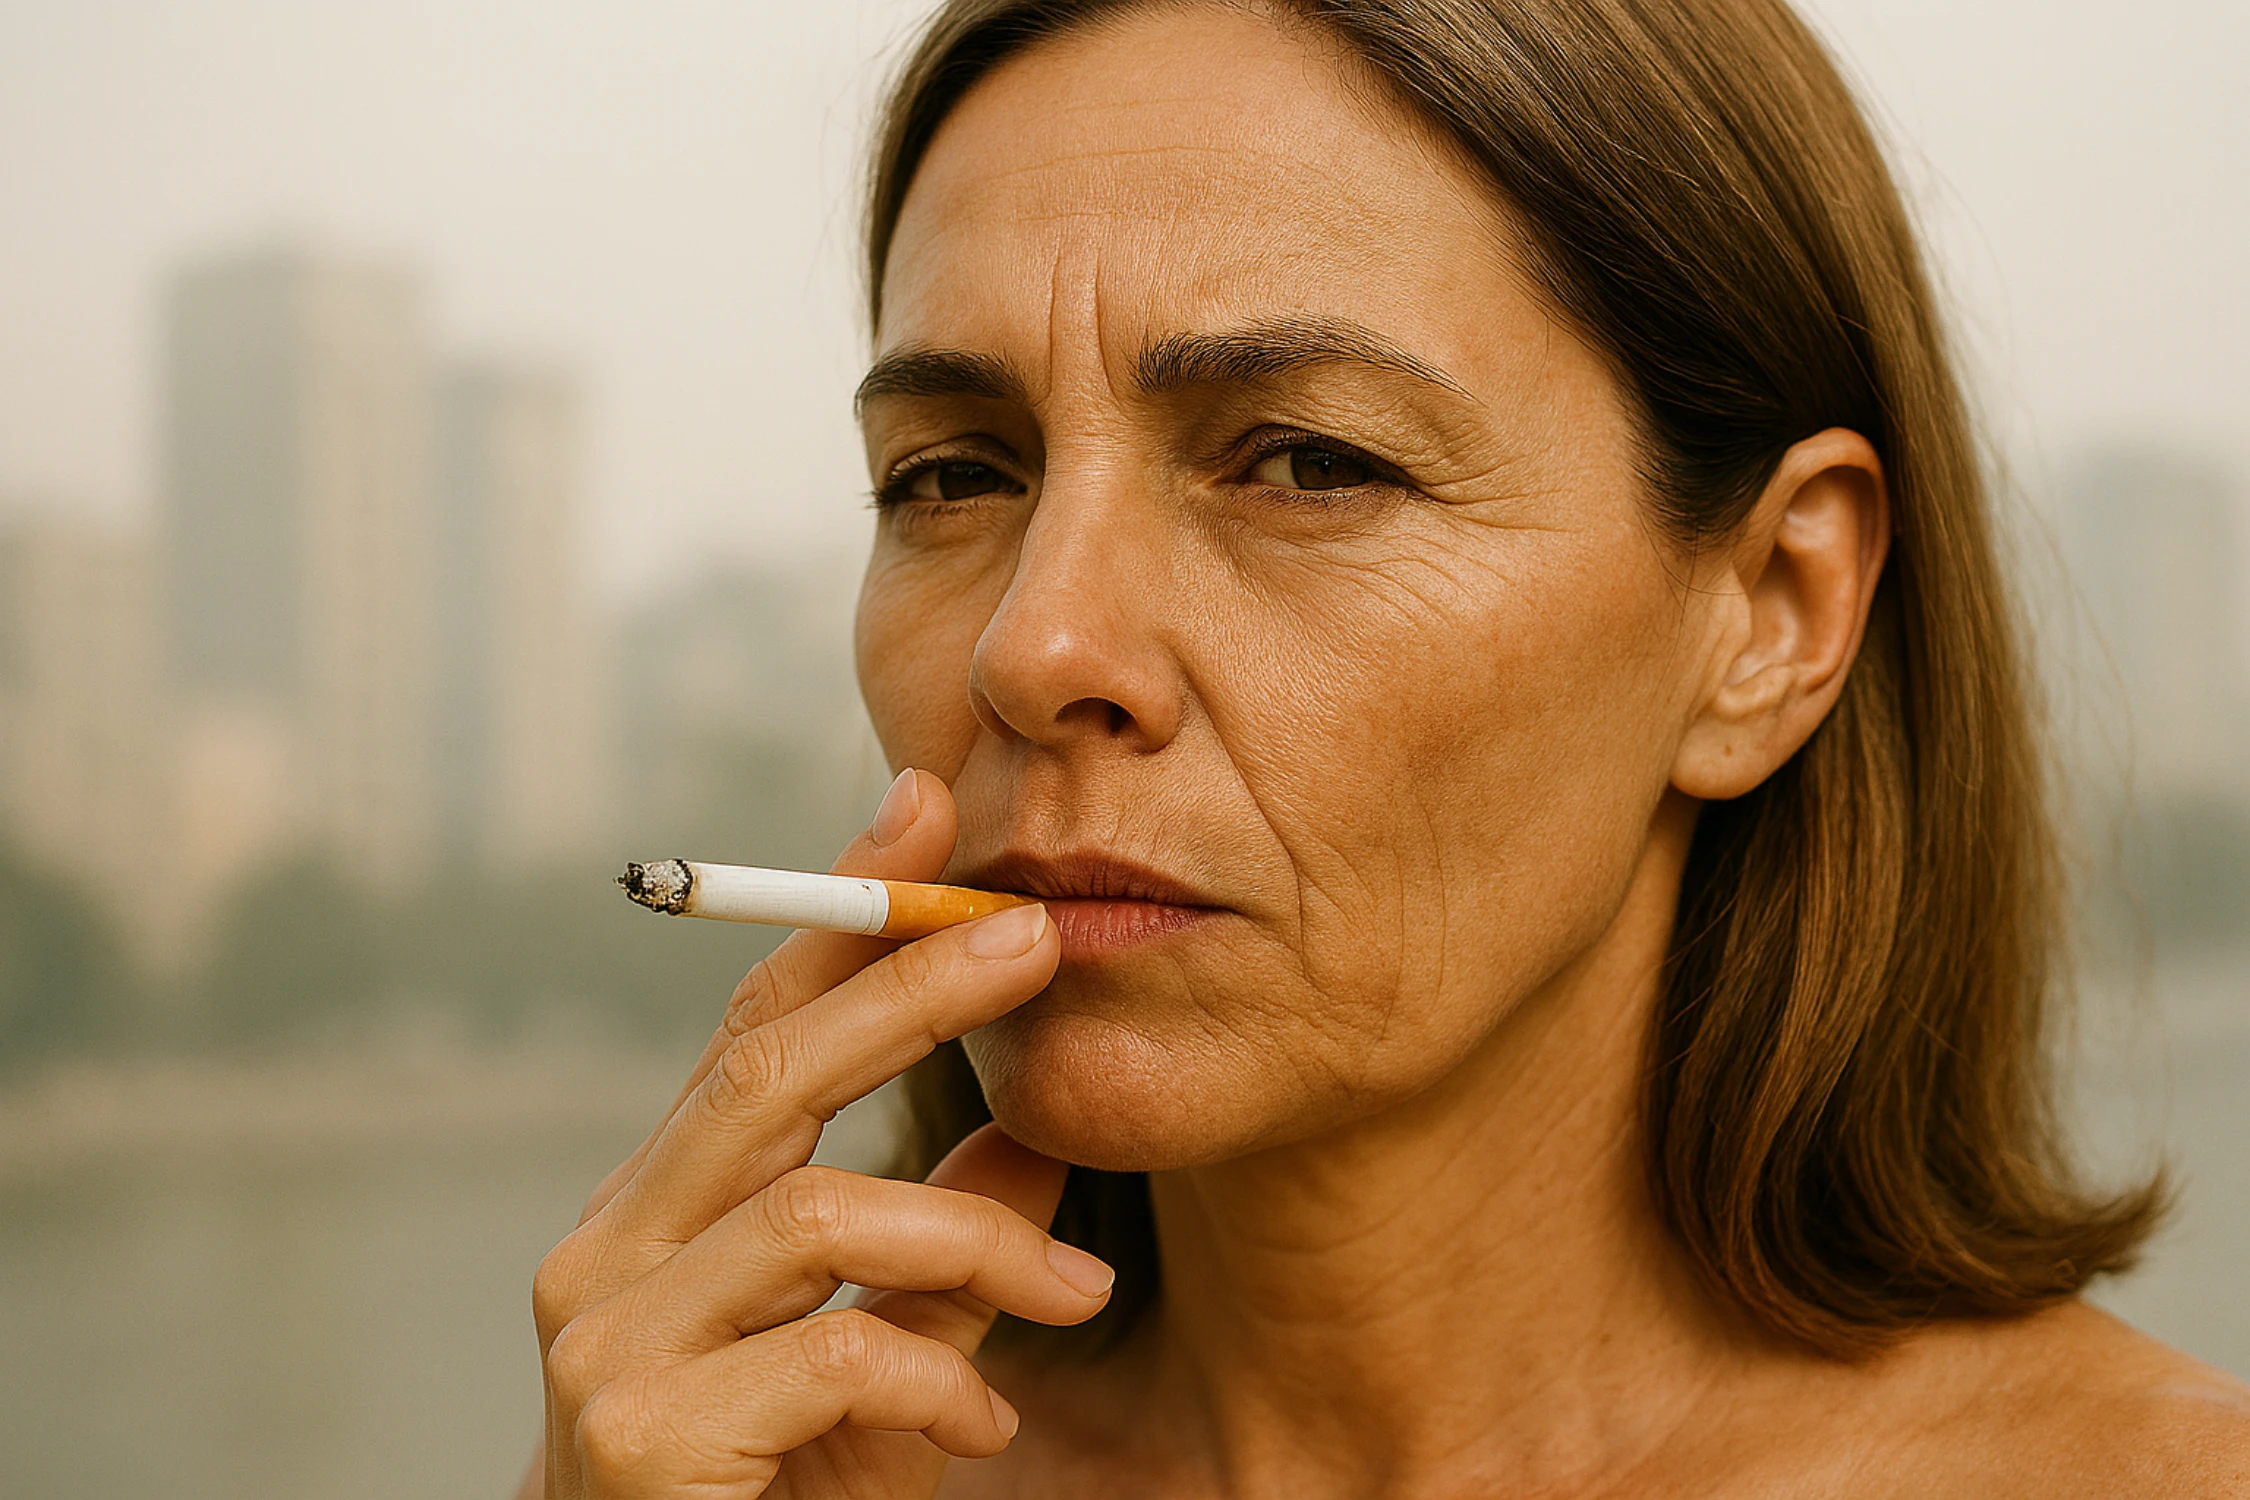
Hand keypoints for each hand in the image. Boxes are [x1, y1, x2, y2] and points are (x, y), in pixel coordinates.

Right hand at [525, 770, 1109, 1497]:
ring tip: (1082, 1295)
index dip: (836, 915)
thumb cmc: (775, 1492)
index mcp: (658, 1210)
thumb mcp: (885, 1351)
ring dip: (979, 1237)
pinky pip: (831, 1354)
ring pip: (816, 1215)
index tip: (924, 808)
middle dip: (907, 992)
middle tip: (1032, 939)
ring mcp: (606, 1343)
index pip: (748, 1032)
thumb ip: (946, 1241)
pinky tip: (984, 1424)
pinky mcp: (639, 1437)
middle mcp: (607, 1252)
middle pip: (761, 1076)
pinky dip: (939, 1374)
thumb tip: (1039, 1119)